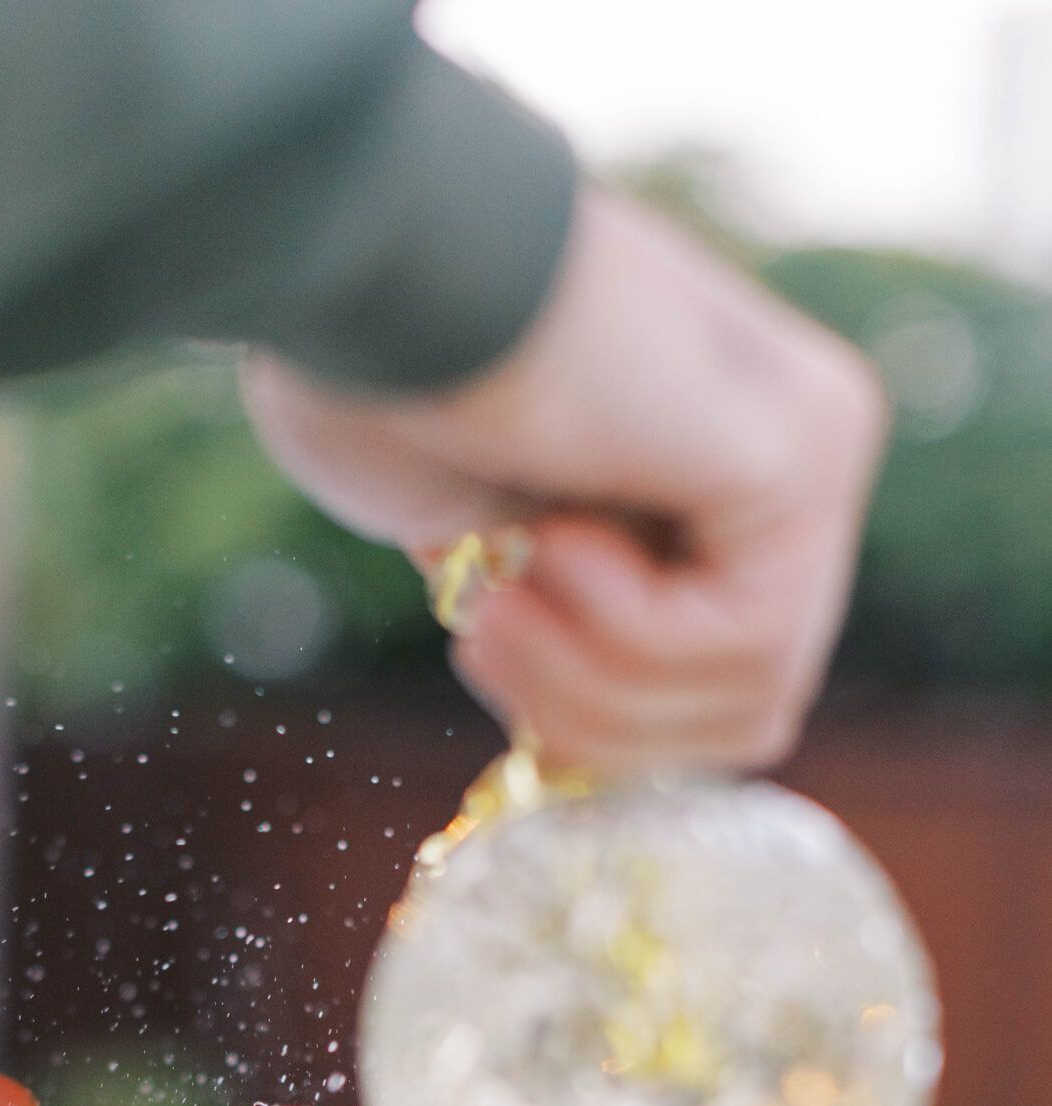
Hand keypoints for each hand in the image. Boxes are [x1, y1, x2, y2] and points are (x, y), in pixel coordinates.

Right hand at [241, 184, 886, 772]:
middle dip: (592, 717)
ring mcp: (820, 448)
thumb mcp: (487, 553)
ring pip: (754, 698)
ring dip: (590, 681)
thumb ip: (567, 629)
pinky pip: (743, 642)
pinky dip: (621, 628)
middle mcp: (803, 453)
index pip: (725, 690)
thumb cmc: (381, 384)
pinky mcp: (807, 450)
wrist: (373, 274)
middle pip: (750, 711)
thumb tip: (588, 743)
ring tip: (499, 598)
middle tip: (481, 633)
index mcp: (726, 471)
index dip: (595, 723)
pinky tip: (556, 534)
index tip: (483, 640)